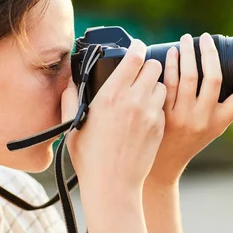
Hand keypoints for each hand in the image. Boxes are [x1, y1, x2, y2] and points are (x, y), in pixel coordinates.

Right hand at [62, 39, 167, 194]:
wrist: (113, 185)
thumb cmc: (90, 158)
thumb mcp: (73, 126)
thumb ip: (71, 100)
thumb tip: (69, 84)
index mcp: (110, 96)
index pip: (134, 58)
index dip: (136, 49)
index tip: (136, 48)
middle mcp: (133, 101)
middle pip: (154, 66)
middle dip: (148, 66)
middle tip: (141, 72)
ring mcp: (150, 114)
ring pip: (162, 85)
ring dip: (154, 86)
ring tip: (144, 95)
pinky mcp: (159, 127)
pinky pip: (163, 106)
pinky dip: (157, 106)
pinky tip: (145, 116)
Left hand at [147, 33, 232, 184]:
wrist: (161, 163)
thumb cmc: (186, 139)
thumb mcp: (208, 127)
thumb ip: (215, 104)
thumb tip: (214, 63)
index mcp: (220, 123)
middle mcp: (204, 120)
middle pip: (214, 79)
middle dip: (210, 53)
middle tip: (206, 38)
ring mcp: (184, 118)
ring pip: (190, 77)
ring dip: (189, 53)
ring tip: (187, 39)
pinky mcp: (164, 114)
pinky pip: (169, 83)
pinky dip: (171, 64)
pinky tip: (171, 53)